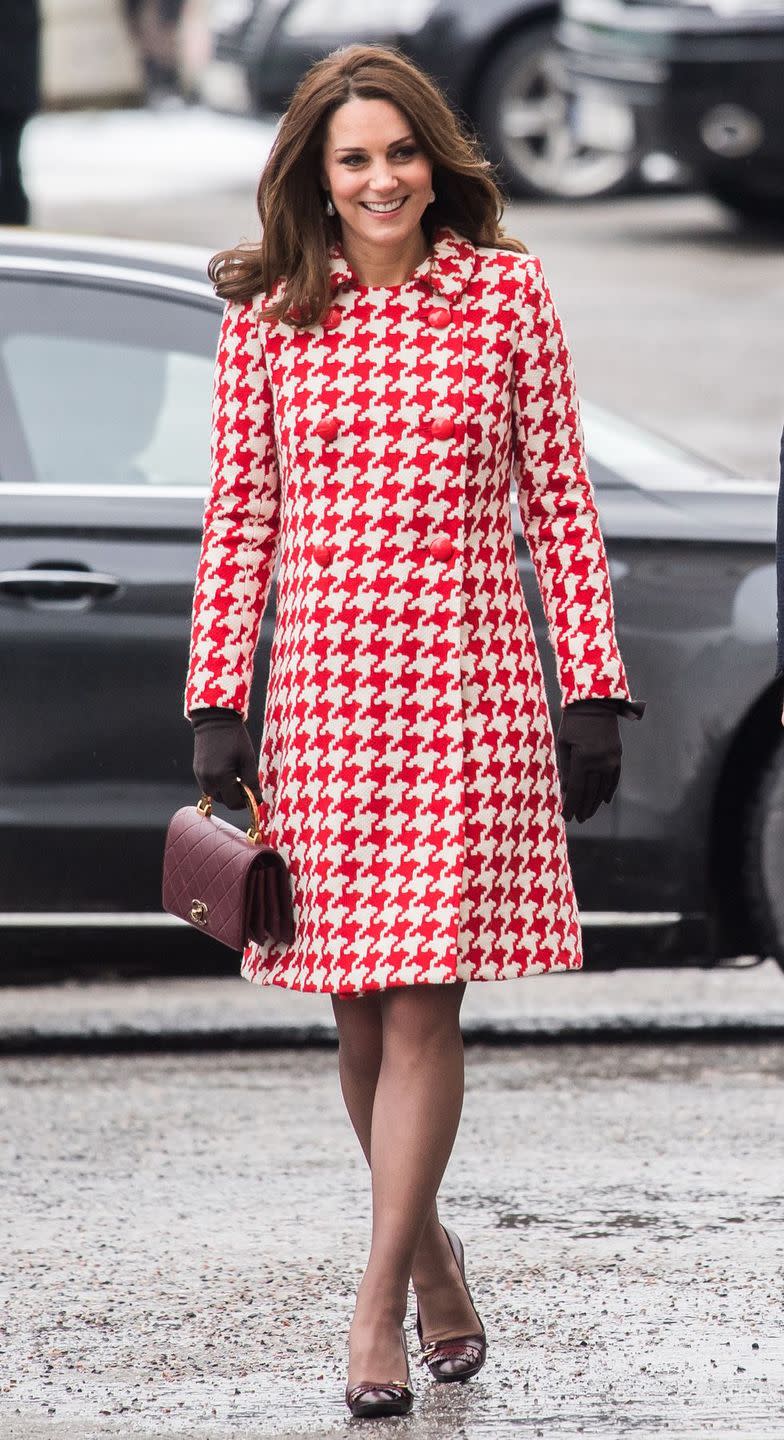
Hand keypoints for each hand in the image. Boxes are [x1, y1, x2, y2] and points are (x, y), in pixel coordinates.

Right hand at [189, 707, 260, 810]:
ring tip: (236, 774)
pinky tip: (227, 770)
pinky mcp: (197, 771)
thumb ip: (252, 782)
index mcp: (221, 777)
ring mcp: (200, 776)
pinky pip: (209, 786)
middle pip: (225, 801)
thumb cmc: (235, 737)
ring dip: (227, 791)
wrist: (214, 719)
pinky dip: (219, 784)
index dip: (246, 802)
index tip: (254, 793)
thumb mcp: (248, 759)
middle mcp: (207, 780)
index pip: (234, 803)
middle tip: (245, 780)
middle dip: (236, 796)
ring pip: (216, 795)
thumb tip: (258, 801)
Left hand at [556, 701, 622, 822]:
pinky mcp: (617, 756)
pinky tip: (603, 801)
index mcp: (582, 758)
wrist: (595, 704)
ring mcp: (611, 760)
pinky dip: (608, 791)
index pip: (576, 789)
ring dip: (595, 803)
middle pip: (590, 792)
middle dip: (583, 808)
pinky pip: (614, 778)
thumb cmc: (573, 723)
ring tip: (588, 814)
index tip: (566, 816)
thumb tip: (565, 791)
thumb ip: (564, 768)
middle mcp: (599, 762)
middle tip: (578, 819)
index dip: (571, 805)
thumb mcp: (563, 744)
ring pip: (603, 789)